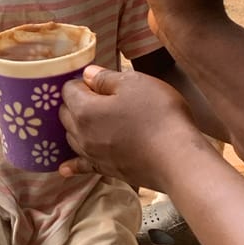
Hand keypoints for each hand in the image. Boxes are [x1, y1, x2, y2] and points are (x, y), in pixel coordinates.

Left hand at [58, 65, 205, 191]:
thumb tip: (88, 74)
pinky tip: (64, 169)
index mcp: (85, 109)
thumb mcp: (135, 83)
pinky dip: (73, 164)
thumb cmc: (158, 115)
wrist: (178, 158)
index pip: (68, 89)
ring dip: (76, 126)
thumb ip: (106, 78)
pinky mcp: (107, 170)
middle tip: (97, 95)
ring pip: (73, 137)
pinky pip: (83, 166)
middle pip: (66, 113)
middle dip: (75, 101)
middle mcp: (82, 134)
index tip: (97, 79)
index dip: (81, 81)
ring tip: (88, 119)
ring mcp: (93, 155)